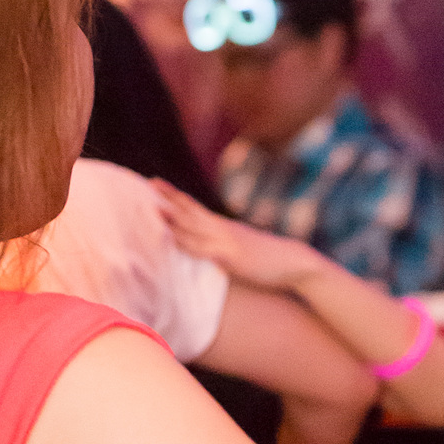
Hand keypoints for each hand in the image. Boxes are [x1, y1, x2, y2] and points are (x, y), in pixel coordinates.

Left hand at [153, 180, 323, 293]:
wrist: (294, 261)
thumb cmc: (269, 257)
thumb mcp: (243, 245)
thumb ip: (224, 243)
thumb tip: (210, 246)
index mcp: (223, 226)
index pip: (194, 207)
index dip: (175, 196)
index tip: (157, 184)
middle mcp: (223, 229)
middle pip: (191, 210)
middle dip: (170, 198)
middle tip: (149, 183)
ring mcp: (228, 242)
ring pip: (196, 228)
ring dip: (174, 220)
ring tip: (155, 209)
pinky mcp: (234, 257)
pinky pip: (207, 250)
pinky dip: (190, 245)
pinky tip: (177, 241)